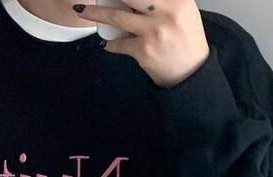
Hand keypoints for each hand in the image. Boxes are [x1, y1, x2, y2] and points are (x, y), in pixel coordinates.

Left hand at [73, 0, 210, 88]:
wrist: (191, 74)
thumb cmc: (186, 39)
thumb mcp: (182, 11)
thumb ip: (162, 1)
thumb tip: (131, 0)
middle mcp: (165, 12)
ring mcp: (153, 31)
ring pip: (116, 16)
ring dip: (95, 14)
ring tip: (82, 11)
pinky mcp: (143, 50)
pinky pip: (119, 44)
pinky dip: (111, 44)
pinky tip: (109, 44)